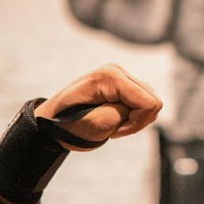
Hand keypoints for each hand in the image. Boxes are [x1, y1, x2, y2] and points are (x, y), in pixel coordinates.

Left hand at [36, 65, 161, 149]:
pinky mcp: (121, 83)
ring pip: (150, 100)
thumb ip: (124, 114)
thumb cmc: (68, 125)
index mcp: (111, 77)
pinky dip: (133, 115)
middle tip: (114, 129)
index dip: (137, 123)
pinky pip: (143, 101)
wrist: (50, 122)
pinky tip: (114, 117)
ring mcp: (119, 75)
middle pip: (153, 100)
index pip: (149, 102)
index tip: (115, 132)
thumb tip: (146, 106)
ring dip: (135, 118)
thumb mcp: (96, 125)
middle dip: (137, 120)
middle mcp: (117, 70)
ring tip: (112, 123)